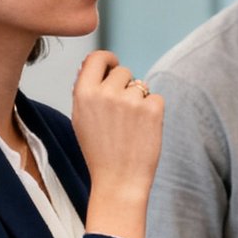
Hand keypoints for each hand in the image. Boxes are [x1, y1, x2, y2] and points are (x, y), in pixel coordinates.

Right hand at [73, 50, 162, 237]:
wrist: (118, 180)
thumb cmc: (99, 151)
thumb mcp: (80, 118)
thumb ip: (85, 90)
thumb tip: (91, 64)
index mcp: (83, 93)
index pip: (97, 57)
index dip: (107, 59)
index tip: (112, 65)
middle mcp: (106, 93)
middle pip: (123, 71)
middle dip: (124, 86)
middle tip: (121, 115)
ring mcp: (130, 100)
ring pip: (141, 85)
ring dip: (139, 100)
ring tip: (130, 127)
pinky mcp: (152, 109)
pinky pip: (156, 98)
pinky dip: (154, 112)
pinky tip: (143, 131)